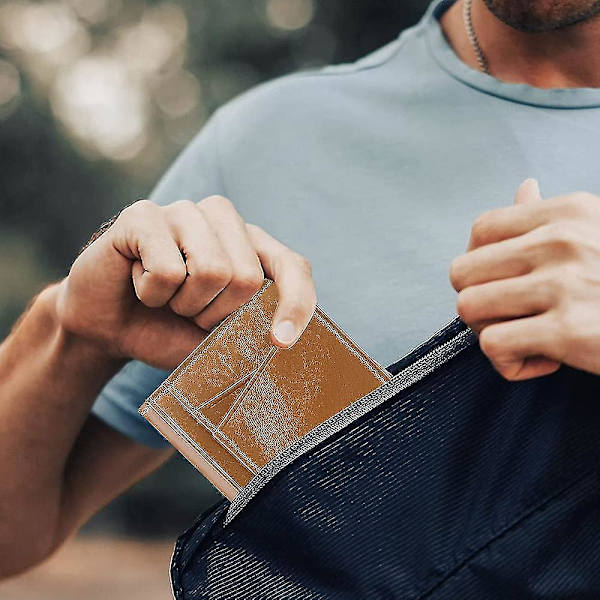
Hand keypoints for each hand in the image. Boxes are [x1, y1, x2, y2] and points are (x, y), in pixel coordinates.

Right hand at [56, 197, 315, 368]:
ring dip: (183, 305)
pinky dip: (152, 293)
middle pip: (248, 277)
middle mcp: (223, 218)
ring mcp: (184, 211)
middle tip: (188, 311)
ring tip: (166, 296)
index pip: (293, 267)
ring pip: (211, 271)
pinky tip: (139, 280)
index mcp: (251, 245)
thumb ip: (250, 330)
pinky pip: (167, 270)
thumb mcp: (218, 339)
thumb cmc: (170, 329)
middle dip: (214, 315)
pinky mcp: (143, 214)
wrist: (108, 328)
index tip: (281, 342)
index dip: (296, 304)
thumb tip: (281, 336)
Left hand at [450, 179, 599, 380]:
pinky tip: (544, 362)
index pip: (480, 229)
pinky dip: (509, 363)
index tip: (502, 282)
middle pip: (462, 272)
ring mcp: (565, 284)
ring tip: (525, 337)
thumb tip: (523, 187)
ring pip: (468, 307)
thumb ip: (552, 215)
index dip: (478, 261)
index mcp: (567, 212)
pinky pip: (492, 346)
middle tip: (511, 316)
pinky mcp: (569, 332)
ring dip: (488, 332)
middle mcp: (562, 241)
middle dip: (478, 301)